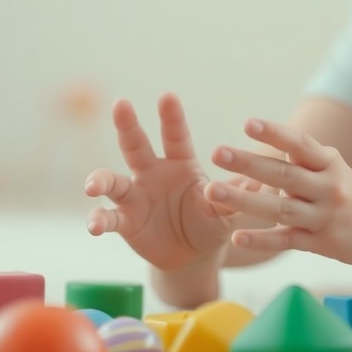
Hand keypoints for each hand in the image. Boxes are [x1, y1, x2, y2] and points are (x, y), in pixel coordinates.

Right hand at [84, 93, 257, 271]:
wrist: (191, 256)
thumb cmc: (209, 223)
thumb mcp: (224, 211)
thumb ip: (234, 198)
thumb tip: (259, 182)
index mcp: (181, 164)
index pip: (175, 136)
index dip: (172, 117)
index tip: (167, 95)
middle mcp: (153, 173)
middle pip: (137, 145)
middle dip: (128, 125)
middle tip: (122, 104)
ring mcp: (135, 195)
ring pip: (113, 181)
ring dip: (100, 180)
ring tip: (92, 186)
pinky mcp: (125, 221)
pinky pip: (109, 217)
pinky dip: (99, 221)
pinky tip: (93, 226)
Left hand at [207, 118, 351, 264]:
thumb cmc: (345, 188)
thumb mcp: (330, 166)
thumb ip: (299, 157)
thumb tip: (260, 140)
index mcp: (328, 163)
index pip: (300, 144)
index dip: (275, 133)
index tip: (248, 123)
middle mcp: (327, 187)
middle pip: (285, 175)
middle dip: (249, 163)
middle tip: (218, 152)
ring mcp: (324, 216)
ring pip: (281, 209)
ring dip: (245, 202)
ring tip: (214, 191)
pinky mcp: (322, 243)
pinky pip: (287, 241)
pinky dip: (262, 240)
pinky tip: (237, 237)